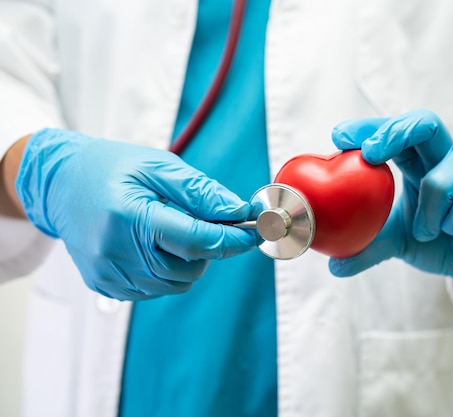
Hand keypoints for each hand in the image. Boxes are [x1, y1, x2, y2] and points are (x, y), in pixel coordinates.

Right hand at [16, 128, 256, 299]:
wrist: (59, 184)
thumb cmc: (109, 168)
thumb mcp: (158, 166)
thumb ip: (200, 191)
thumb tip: (238, 211)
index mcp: (127, 217)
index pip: (196, 240)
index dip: (232, 239)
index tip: (255, 232)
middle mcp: (114, 252)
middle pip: (190, 266)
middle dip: (210, 246)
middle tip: (206, 221)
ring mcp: (108, 274)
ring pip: (177, 283)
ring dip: (190, 259)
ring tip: (171, 228)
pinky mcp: (105, 285)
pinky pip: (157, 289)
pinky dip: (169, 270)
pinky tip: (154, 244)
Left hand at [329, 110, 452, 290]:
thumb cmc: (438, 240)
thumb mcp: (397, 242)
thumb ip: (368, 248)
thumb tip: (334, 265)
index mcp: (419, 162)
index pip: (395, 131)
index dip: (370, 128)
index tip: (339, 136)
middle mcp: (445, 159)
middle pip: (425, 124)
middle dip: (394, 133)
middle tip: (370, 153)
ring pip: (442, 179)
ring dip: (427, 212)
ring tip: (428, 231)